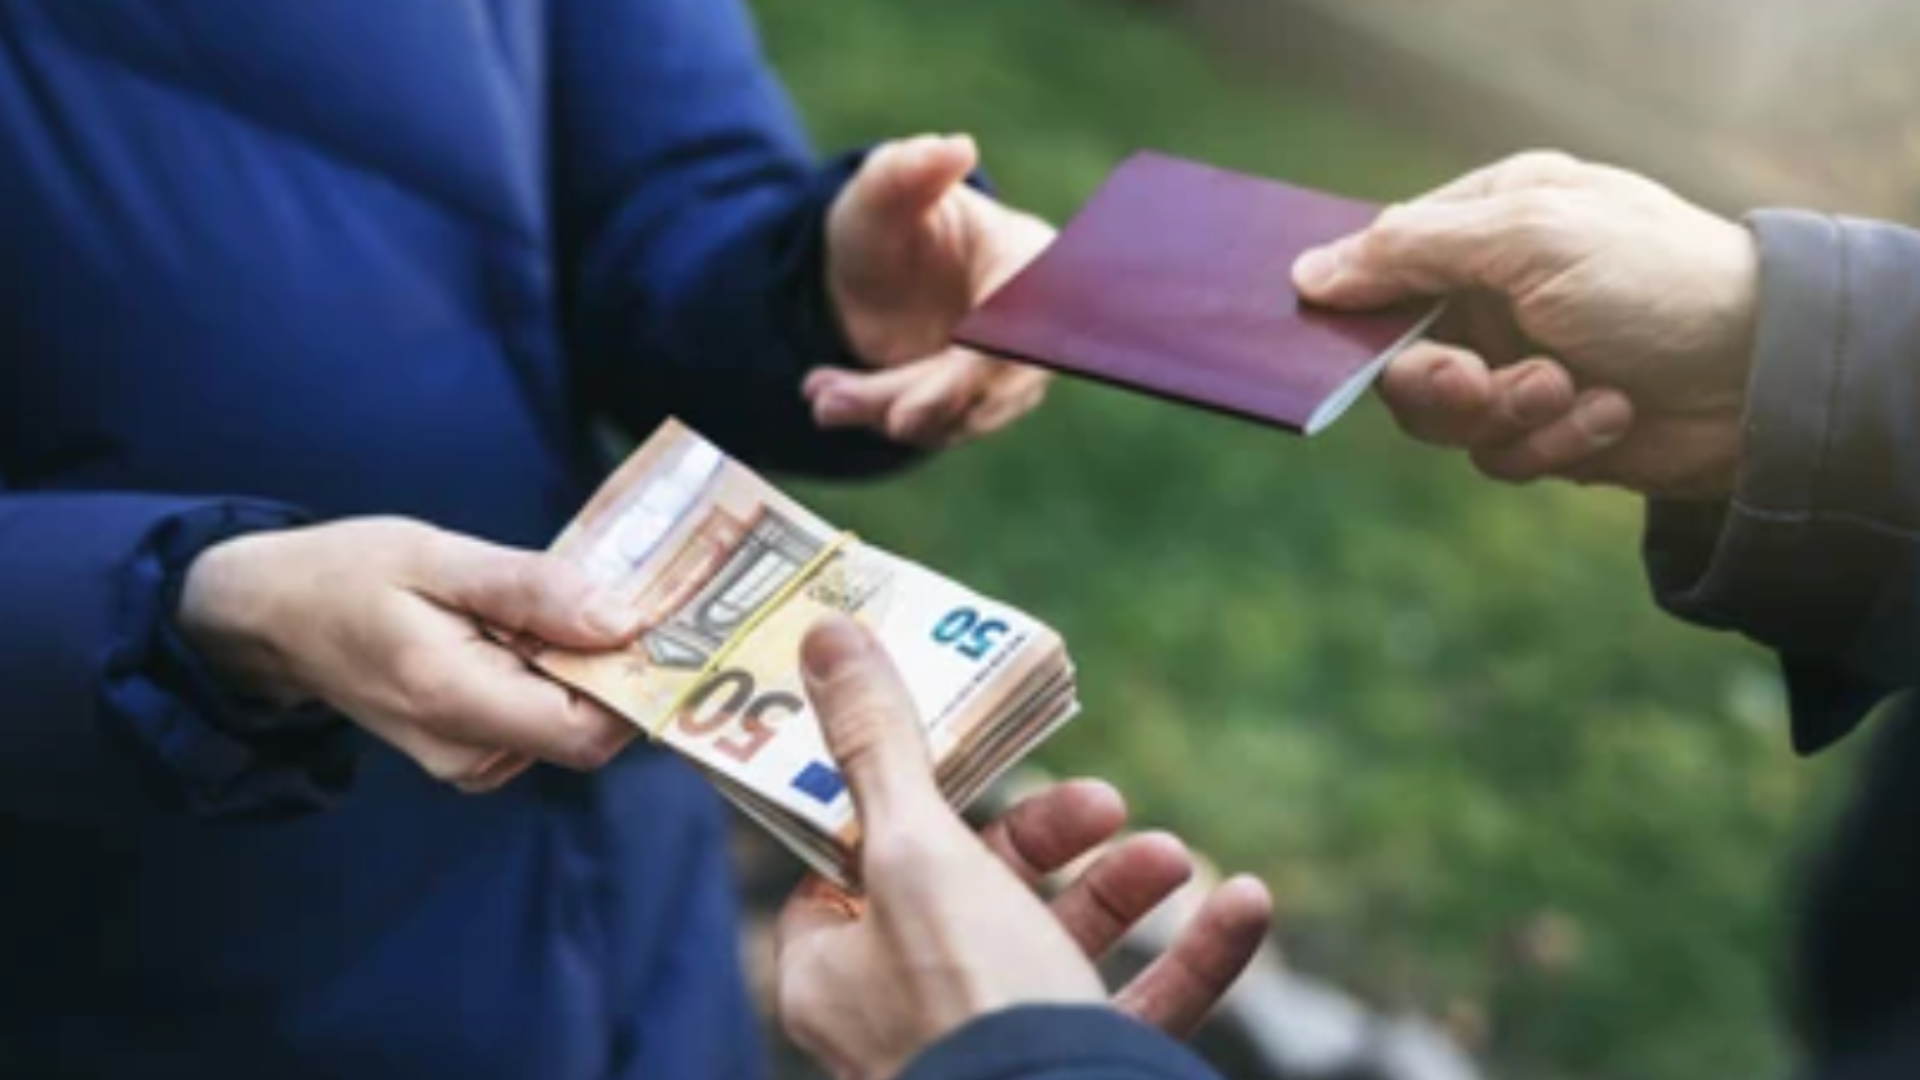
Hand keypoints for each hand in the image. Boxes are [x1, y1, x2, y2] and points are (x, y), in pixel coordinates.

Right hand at [177, 518, 639, 791]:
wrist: (276, 618)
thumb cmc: (350, 575)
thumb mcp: (440, 559)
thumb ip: (534, 591)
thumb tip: (626, 621)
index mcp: (456, 702)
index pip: (590, 730)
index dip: (638, 683)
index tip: (662, 622)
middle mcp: (469, 753)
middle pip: (589, 727)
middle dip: (613, 664)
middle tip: (612, 591)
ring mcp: (471, 762)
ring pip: (568, 721)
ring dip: (578, 665)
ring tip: (543, 603)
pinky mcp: (474, 753)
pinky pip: (542, 719)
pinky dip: (551, 675)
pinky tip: (521, 630)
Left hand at [777, 615, 1271, 1079]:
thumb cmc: (967, 1005)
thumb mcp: (916, 853)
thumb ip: (880, 745)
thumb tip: (823, 632)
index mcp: (837, 967)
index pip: (857, 857)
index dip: (916, 793)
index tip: (976, 743)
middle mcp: (906, 1014)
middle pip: (977, 888)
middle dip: (1053, 834)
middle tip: (1102, 802)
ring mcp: (997, 1050)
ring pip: (1066, 944)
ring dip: (1129, 885)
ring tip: (1173, 854)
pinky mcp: (1081, 1070)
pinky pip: (1142, 1002)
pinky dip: (1195, 952)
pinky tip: (1249, 904)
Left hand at [811, 134, 1054, 448]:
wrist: (865, 274)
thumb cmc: (886, 222)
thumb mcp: (882, 192)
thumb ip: (909, 170)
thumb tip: (954, 147)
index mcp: (1028, 261)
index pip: (1028, 313)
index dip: (997, 346)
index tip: (960, 359)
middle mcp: (1030, 323)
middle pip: (993, 376)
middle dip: (928, 395)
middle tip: (865, 408)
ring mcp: (1007, 371)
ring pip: (960, 411)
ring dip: (888, 408)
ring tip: (823, 395)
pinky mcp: (974, 405)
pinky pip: (937, 426)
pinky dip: (881, 417)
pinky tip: (829, 395)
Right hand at [1293, 151, 1761, 498]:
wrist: (1765, 378)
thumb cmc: (1653, 282)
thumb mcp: (1525, 240)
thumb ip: (1410, 252)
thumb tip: (1307, 274)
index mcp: (1492, 221)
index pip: (1385, 260)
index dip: (1360, 306)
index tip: (1342, 341)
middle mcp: (1498, 290)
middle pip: (1399, 356)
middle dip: (1439, 382)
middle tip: (1473, 386)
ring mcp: (1522, 361)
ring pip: (1443, 418)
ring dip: (1507, 414)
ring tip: (1573, 394)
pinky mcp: (1549, 428)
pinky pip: (1501, 455)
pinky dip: (1555, 443)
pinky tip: (1613, 414)